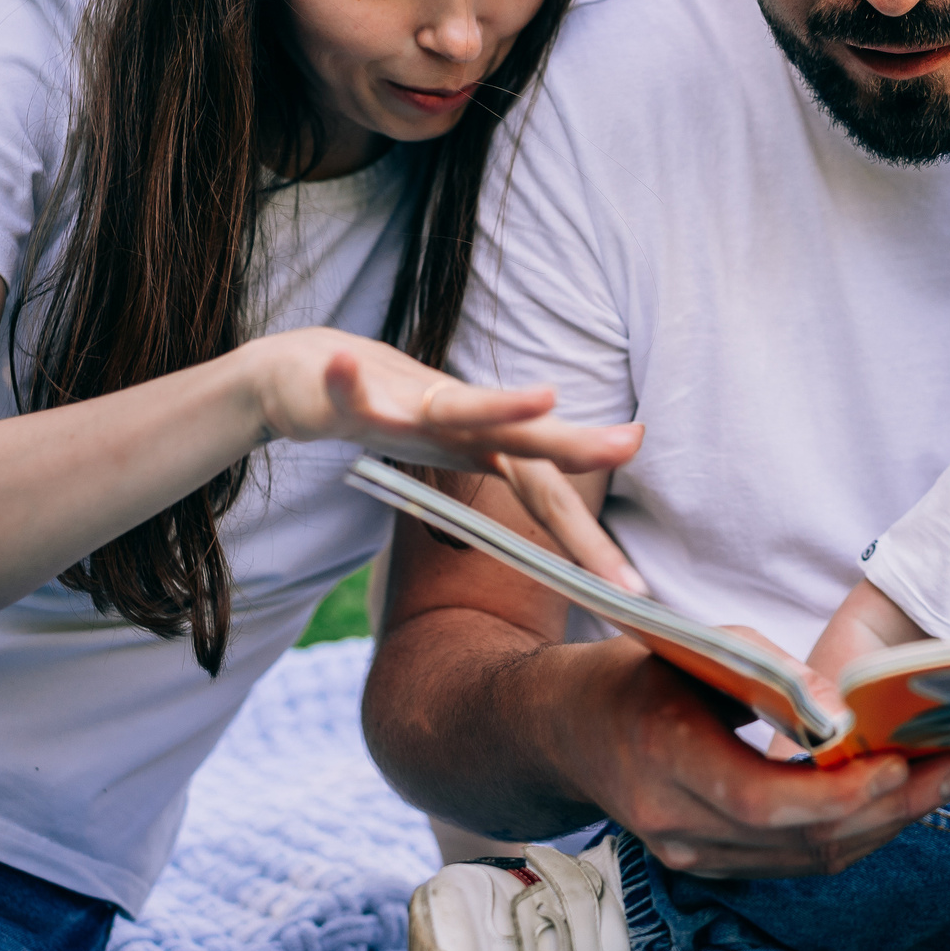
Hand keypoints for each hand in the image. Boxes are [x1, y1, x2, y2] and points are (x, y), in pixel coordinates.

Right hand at [249, 329, 646, 587]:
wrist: (314, 369)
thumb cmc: (400, 416)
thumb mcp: (459, 455)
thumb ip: (511, 483)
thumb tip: (563, 536)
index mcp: (487, 447)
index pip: (550, 496)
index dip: (589, 539)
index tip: (635, 586)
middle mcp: (462, 421)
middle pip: (527, 445)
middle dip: (580, 446)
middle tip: (631, 443)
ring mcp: (411, 405)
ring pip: (460, 407)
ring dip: (502, 403)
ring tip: (547, 397)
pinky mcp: (354, 395)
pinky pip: (352, 392)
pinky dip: (349, 380)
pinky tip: (345, 363)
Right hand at [575, 640, 949, 877]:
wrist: (567, 730)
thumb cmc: (641, 671)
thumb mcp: (700, 647)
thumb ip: (771, 676)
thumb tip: (847, 711)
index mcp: (665, 756)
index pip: (761, 799)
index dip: (837, 792)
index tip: (900, 763)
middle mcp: (676, 822)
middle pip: (800, 838)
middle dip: (893, 807)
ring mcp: (691, 855)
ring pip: (807, 860)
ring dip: (887, 823)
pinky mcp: (711, 865)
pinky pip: (794, 860)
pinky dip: (853, 831)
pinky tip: (900, 797)